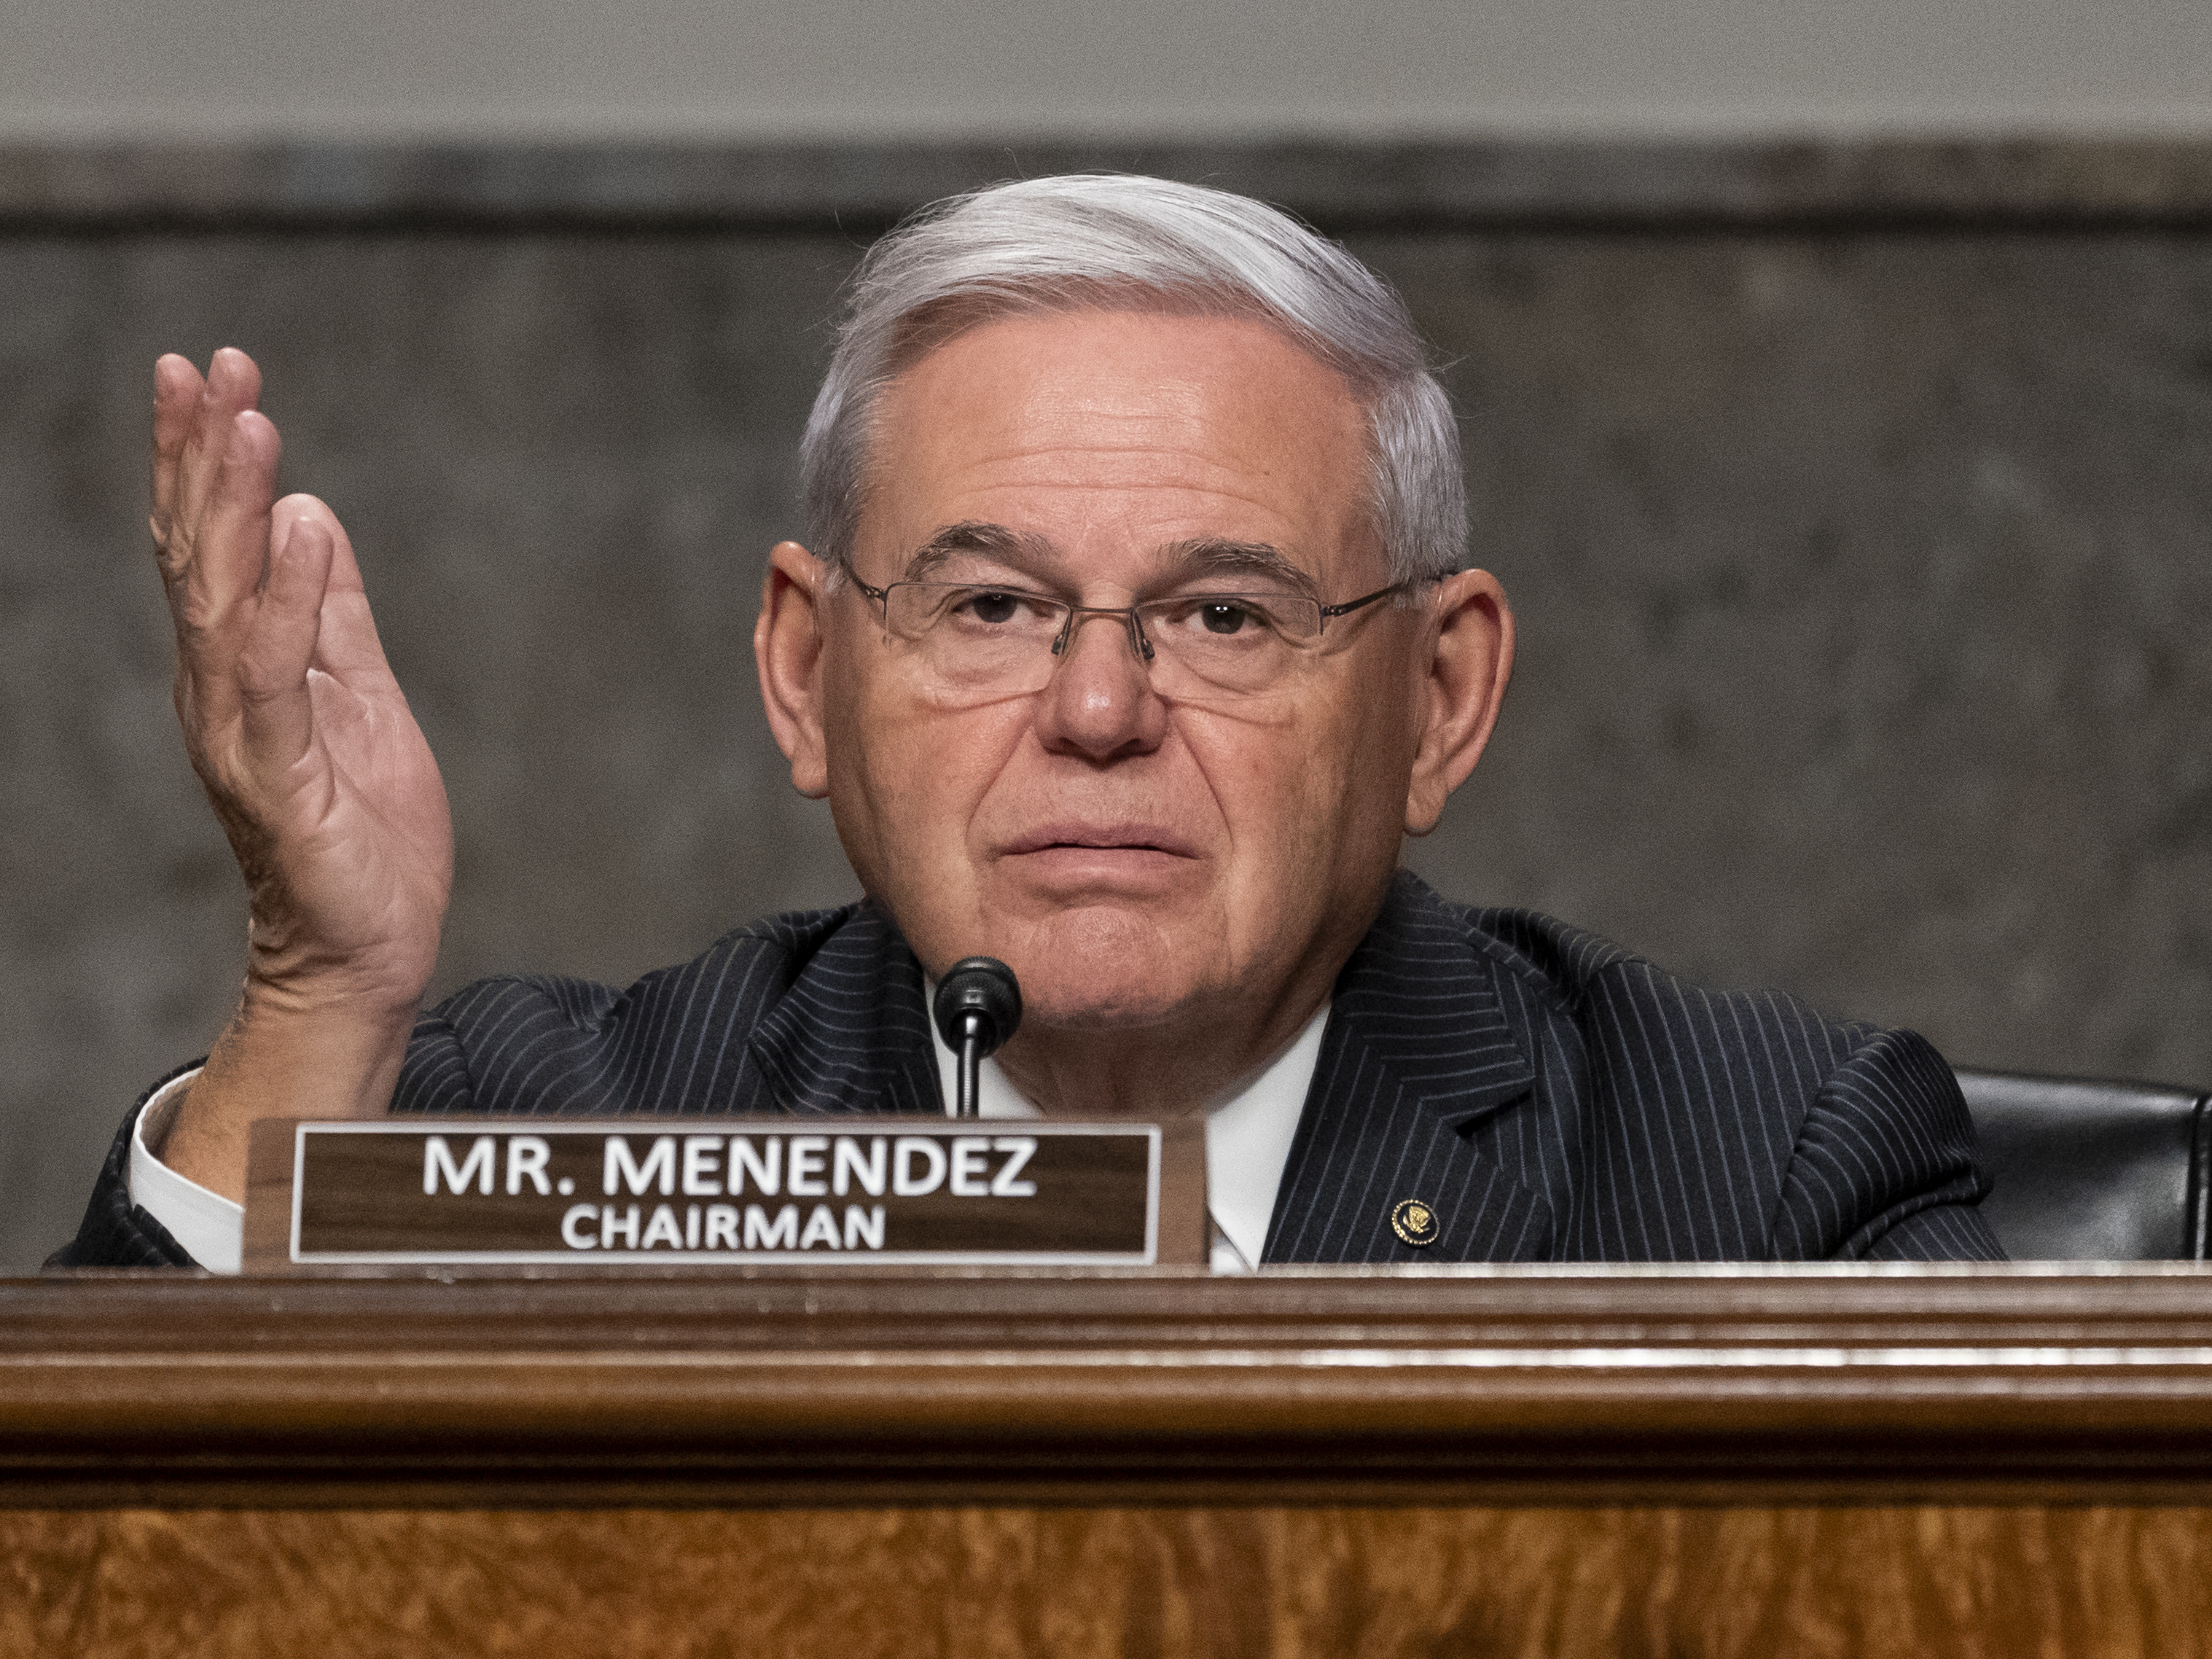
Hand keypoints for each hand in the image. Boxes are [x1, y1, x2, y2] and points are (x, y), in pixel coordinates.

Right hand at [150, 349, 453, 1197]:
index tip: (214, 371)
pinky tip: (305, 531)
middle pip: (199, 551)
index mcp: (240, 664)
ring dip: (233, 503)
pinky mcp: (275, 773)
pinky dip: (289, 598)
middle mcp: (219, 686)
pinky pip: (274, 672)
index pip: (214, 543)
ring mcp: (238, 729)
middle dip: (202, 453)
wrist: (366, 949)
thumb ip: (334, 612)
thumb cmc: (361, 832)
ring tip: (246, 417)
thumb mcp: (360, 694)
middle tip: (206, 361)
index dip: (208, 457)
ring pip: (221, 596)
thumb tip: (313, 515)